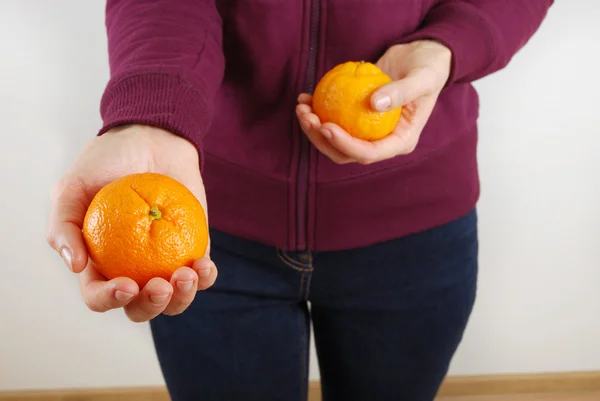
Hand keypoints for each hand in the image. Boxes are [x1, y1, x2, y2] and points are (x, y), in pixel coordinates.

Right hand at [47, 125, 216, 321]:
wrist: (149, 138)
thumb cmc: (106, 163)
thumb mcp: (72, 187)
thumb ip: (63, 225)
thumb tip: (75, 266)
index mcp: (100, 263)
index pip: (100, 295)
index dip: (110, 300)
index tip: (127, 285)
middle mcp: (133, 268)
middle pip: (141, 307)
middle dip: (151, 306)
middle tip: (160, 285)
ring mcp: (165, 260)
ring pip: (175, 299)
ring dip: (183, 297)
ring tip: (188, 274)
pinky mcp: (194, 246)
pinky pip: (203, 274)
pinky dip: (206, 276)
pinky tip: (204, 264)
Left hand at [296, 40, 451, 164]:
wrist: (422, 57)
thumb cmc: (429, 67)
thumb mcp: (423, 77)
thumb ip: (402, 91)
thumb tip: (374, 104)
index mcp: (400, 141)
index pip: (369, 154)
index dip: (345, 145)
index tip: (325, 126)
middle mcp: (382, 141)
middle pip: (345, 153)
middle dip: (322, 139)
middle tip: (307, 117)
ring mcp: (367, 131)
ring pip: (334, 140)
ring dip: (313, 128)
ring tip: (302, 107)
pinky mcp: (356, 117)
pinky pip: (333, 120)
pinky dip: (317, 110)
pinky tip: (305, 97)